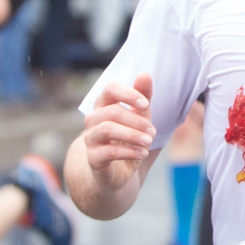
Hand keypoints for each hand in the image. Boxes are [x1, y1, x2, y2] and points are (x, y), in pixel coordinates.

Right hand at [82, 74, 156, 188]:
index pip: (110, 89)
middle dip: (137, 121)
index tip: (146, 105)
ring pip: (108, 129)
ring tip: (148, 141)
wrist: (117, 170)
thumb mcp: (140, 116)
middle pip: (113, 111)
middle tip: (153, 131)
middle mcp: (93, 119)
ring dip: (132, 135)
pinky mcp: (93, 158)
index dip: (129, 94)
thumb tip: (145, 74)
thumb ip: (143, 97)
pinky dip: (129, 152)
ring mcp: (90, 138)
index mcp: (104, 104)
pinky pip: (108, 151)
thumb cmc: (128, 137)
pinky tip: (142, 153)